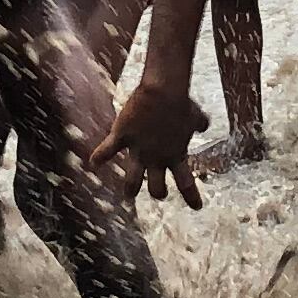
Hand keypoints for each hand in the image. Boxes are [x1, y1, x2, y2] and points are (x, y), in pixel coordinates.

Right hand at [91, 72, 206, 192]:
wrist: (162, 90)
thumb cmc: (181, 102)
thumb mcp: (196, 116)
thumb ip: (199, 124)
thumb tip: (204, 125)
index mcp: (176, 155)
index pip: (186, 183)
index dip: (192, 197)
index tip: (197, 207)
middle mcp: (157, 158)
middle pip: (156, 188)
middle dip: (158, 193)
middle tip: (159, 194)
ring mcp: (138, 149)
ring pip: (132, 180)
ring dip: (130, 189)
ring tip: (129, 195)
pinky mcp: (122, 136)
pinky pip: (107, 150)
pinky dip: (99, 157)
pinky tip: (93, 164)